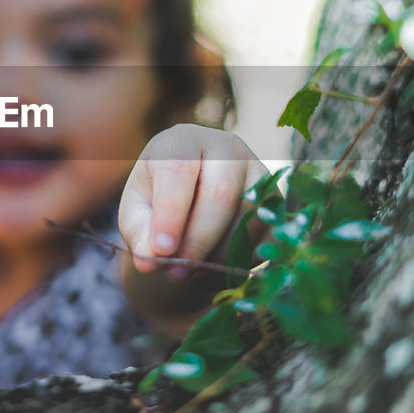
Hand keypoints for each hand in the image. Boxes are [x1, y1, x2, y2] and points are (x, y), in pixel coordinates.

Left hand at [118, 123, 269, 277]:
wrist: (194, 197)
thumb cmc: (159, 200)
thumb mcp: (137, 211)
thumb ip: (138, 232)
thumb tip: (149, 259)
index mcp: (182, 140)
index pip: (179, 169)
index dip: (170, 213)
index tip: (161, 250)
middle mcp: (225, 147)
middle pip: (221, 193)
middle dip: (197, 240)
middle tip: (176, 271)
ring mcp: (257, 170)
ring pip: (247, 215)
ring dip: (218, 253)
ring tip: (191, 269)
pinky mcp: (276, 198)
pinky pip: (267, 232)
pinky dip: (242, 257)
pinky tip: (217, 263)